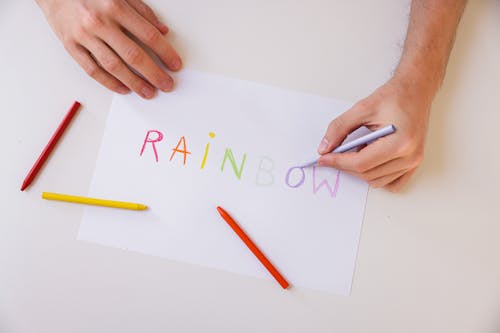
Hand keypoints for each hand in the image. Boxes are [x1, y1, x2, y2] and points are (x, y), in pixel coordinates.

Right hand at [36, 0, 181, 98]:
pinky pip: (93, 70)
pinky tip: (124, 89)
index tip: (175, 65)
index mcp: (115, 7)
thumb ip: (142, 12)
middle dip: (153, 74)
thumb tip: (163, 32)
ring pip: (114, 66)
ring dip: (134, 83)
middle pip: (133, 55)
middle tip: (166, 85)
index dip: (165, 53)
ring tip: (148, 92)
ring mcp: (84, 36)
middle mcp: (99, 23)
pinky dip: (110, 83)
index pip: (148, 35)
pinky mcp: (71, 46)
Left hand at [317, 75, 433, 191]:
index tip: (322, 159)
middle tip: (332, 154)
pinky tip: (371, 160)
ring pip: (377, 181)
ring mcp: (414, 162)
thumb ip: (339, 128)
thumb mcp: (361, 108)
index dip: (338, 162)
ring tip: (358, 150)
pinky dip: (377, 176)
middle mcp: (410, 156)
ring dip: (361, 171)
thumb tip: (324, 148)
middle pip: (367, 174)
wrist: (415, 91)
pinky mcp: (414, 164)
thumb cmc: (394, 97)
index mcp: (400, 142)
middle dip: (345, 166)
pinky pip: (391, 183)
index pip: (361, 163)